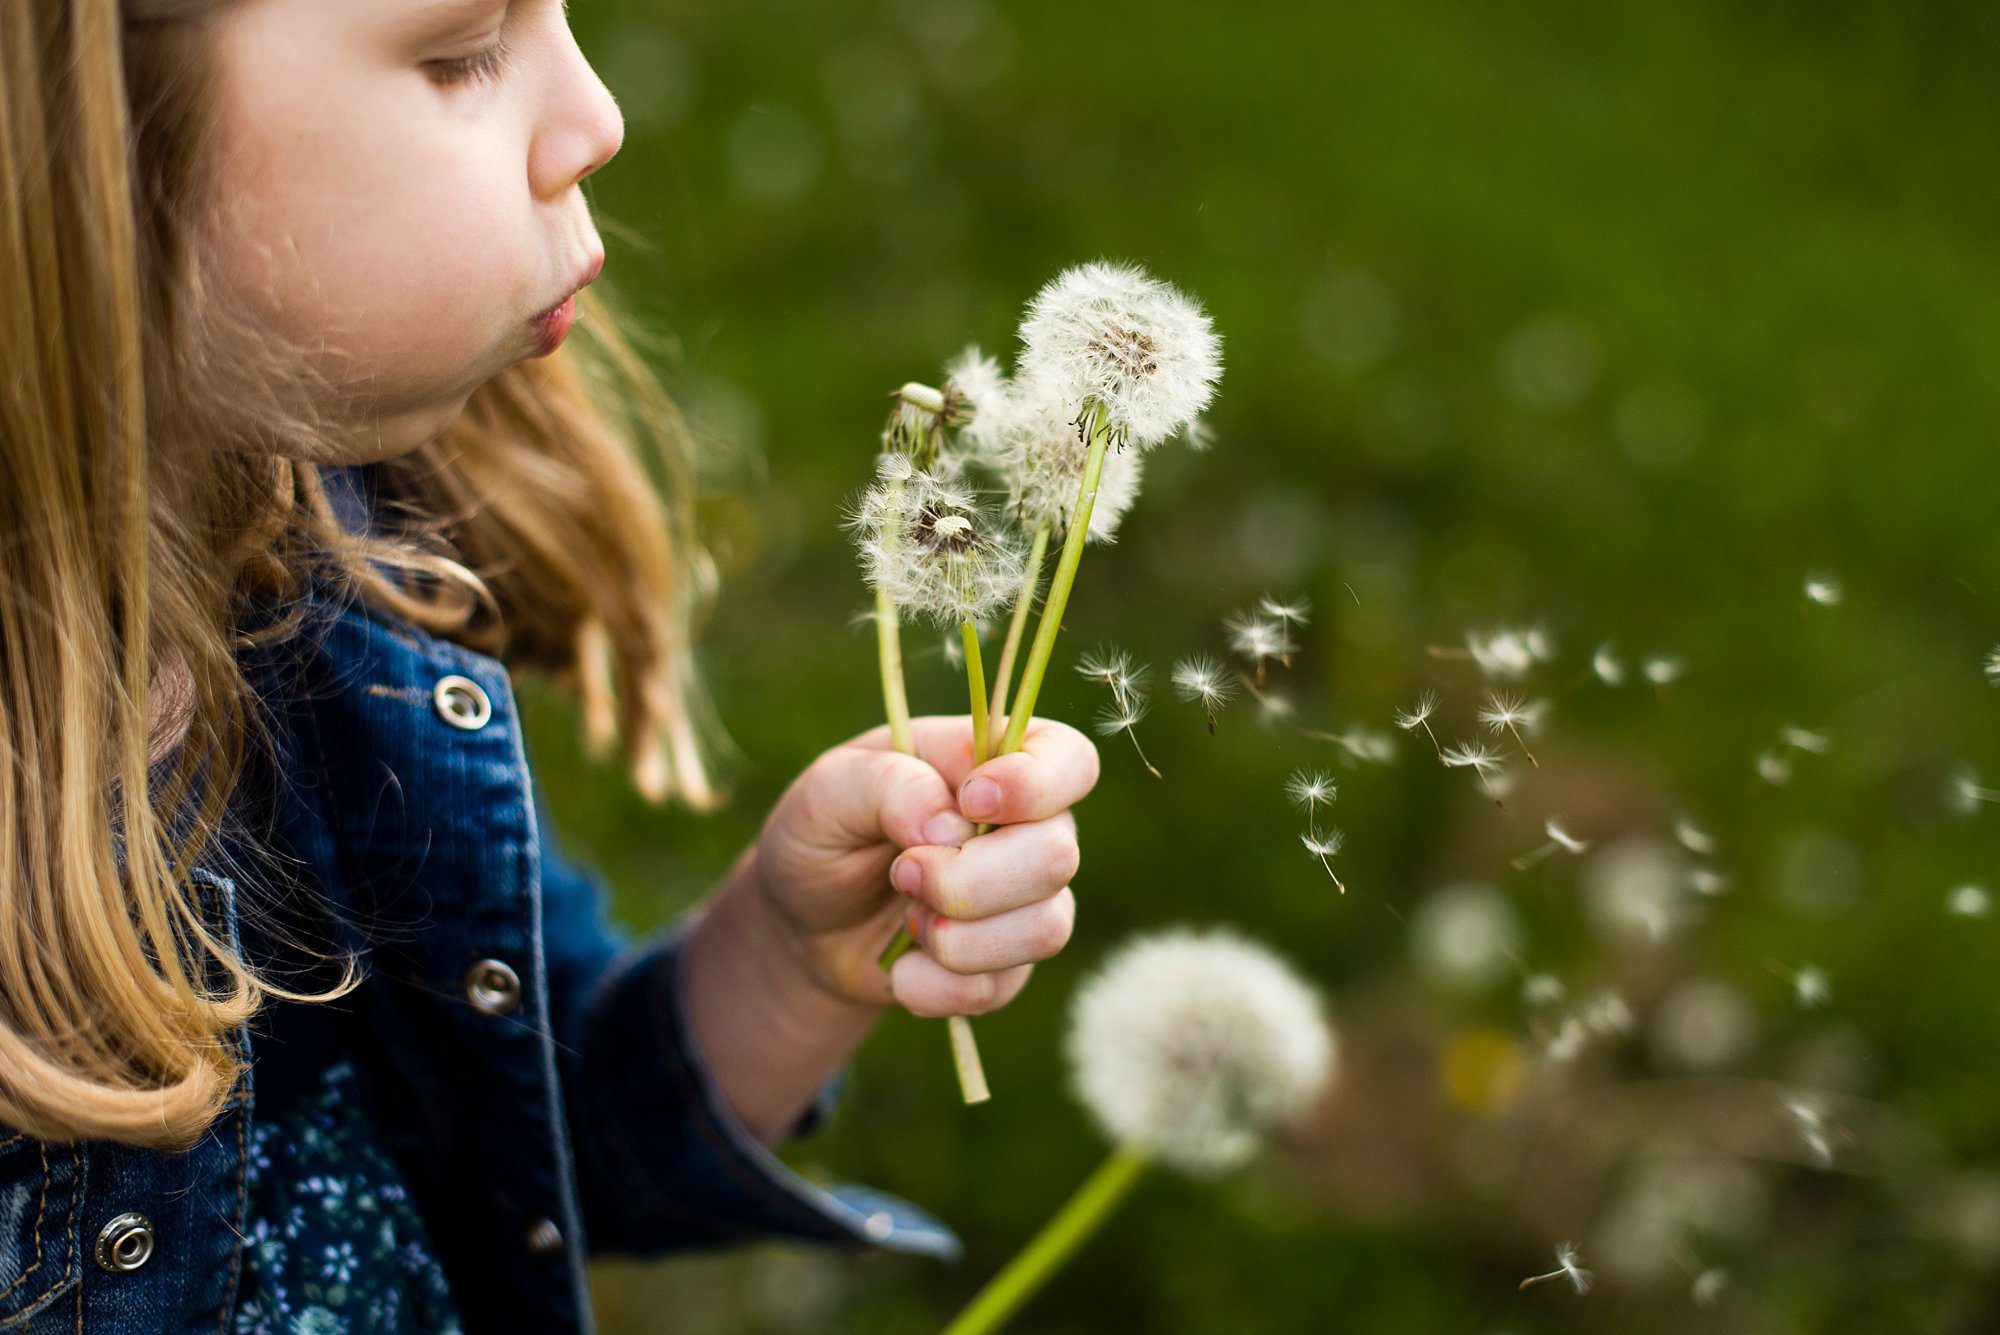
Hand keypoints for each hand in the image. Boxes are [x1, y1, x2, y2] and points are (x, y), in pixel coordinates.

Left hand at [752, 715, 1098, 1017]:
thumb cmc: (825, 832)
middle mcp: (1029, 828)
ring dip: (955, 937)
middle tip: (901, 874)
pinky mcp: (1009, 965)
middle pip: (1057, 855)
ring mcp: (1027, 900)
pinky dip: (934, 984)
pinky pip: (999, 986)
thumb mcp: (828, 790)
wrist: (806, 923)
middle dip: (968, 879)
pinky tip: (901, 966)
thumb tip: (951, 826)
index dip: (1036, 785)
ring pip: (1045, 928)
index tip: (970, 801)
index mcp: (994, 762)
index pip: (1070, 760)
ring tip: (905, 920)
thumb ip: (887, 785)